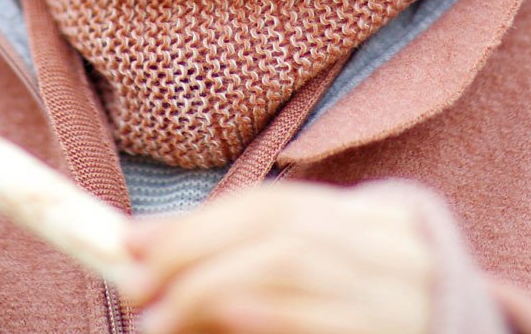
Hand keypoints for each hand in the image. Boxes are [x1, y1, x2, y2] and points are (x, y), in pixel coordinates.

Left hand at [122, 180, 434, 333]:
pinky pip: (322, 320)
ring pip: (295, 268)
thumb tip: (138, 249)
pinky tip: (229, 317)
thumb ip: (242, 260)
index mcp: (377, 225)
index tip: (130, 243)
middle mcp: (393, 255)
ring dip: (212, 288)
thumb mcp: (316, 280)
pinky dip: (267, 314)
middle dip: (195, 254)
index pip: (275, 208)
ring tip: (158, 321)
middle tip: (134, 288)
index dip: (198, 222)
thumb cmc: (362, 323)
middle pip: (282, 232)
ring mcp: (400, 303)